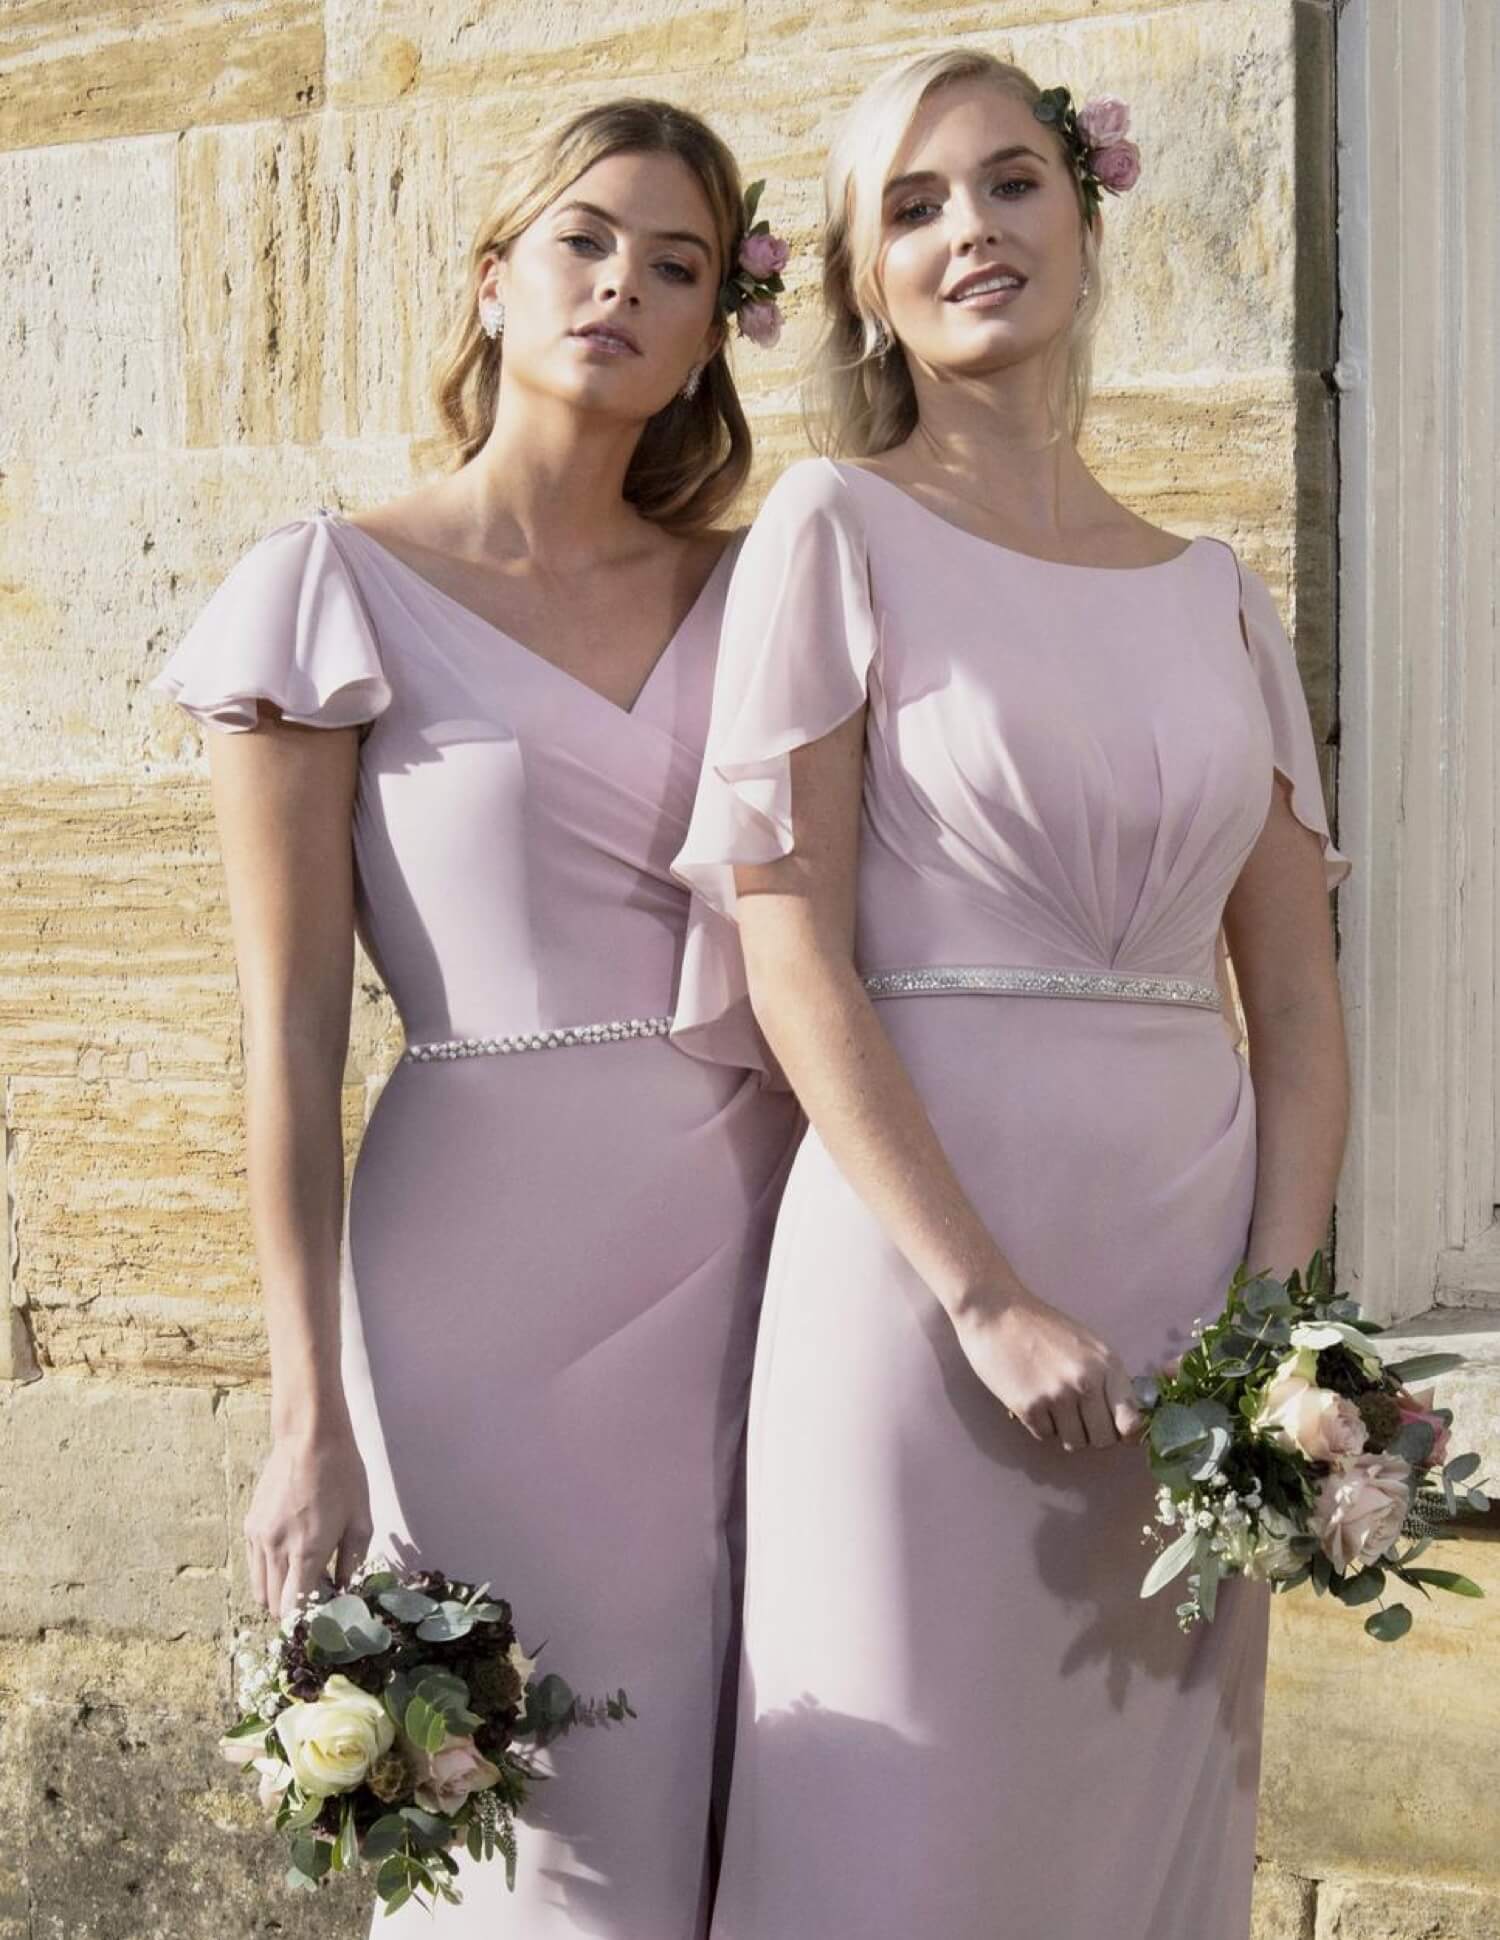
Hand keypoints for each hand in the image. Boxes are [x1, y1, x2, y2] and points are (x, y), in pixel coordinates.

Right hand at [243, 1422, 372, 1620]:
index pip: (295, 1608)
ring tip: (301, 1579)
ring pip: (259, 1590)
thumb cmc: (342, 1475)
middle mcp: (277, 1550)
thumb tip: (345, 1590)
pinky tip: (287, 1559)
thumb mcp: (361, 1520)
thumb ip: (353, 1562)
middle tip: (317, 1594)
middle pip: (274, 1605)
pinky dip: (267, 1574)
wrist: (308, 1437)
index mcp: (308, 1551)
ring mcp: (258, 1538)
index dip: (308, 1619)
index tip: (324, 1613)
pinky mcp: (249, 1526)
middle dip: (294, 1610)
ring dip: (278, 1594)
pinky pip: (253, 1566)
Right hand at [953, 1290, 1145, 1451]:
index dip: (1126, 1433)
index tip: (1117, 1431)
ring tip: (1052, 1404)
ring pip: (1075, 1443)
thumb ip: (1109, 1380)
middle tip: (1078, 1416)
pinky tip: (1032, 1398)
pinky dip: (1040, 1424)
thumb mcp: (1088, 1346)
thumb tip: (1127, 1424)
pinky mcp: (1029, 1407)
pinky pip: (1045, 1436)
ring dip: (1065, 1430)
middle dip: (1092, 1433)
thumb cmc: (1043, 1327)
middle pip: (1103, 1439)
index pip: (1131, 1420)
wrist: (996, 1312)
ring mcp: (1057, 1396)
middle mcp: (1086, 1383)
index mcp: (1107, 1365)